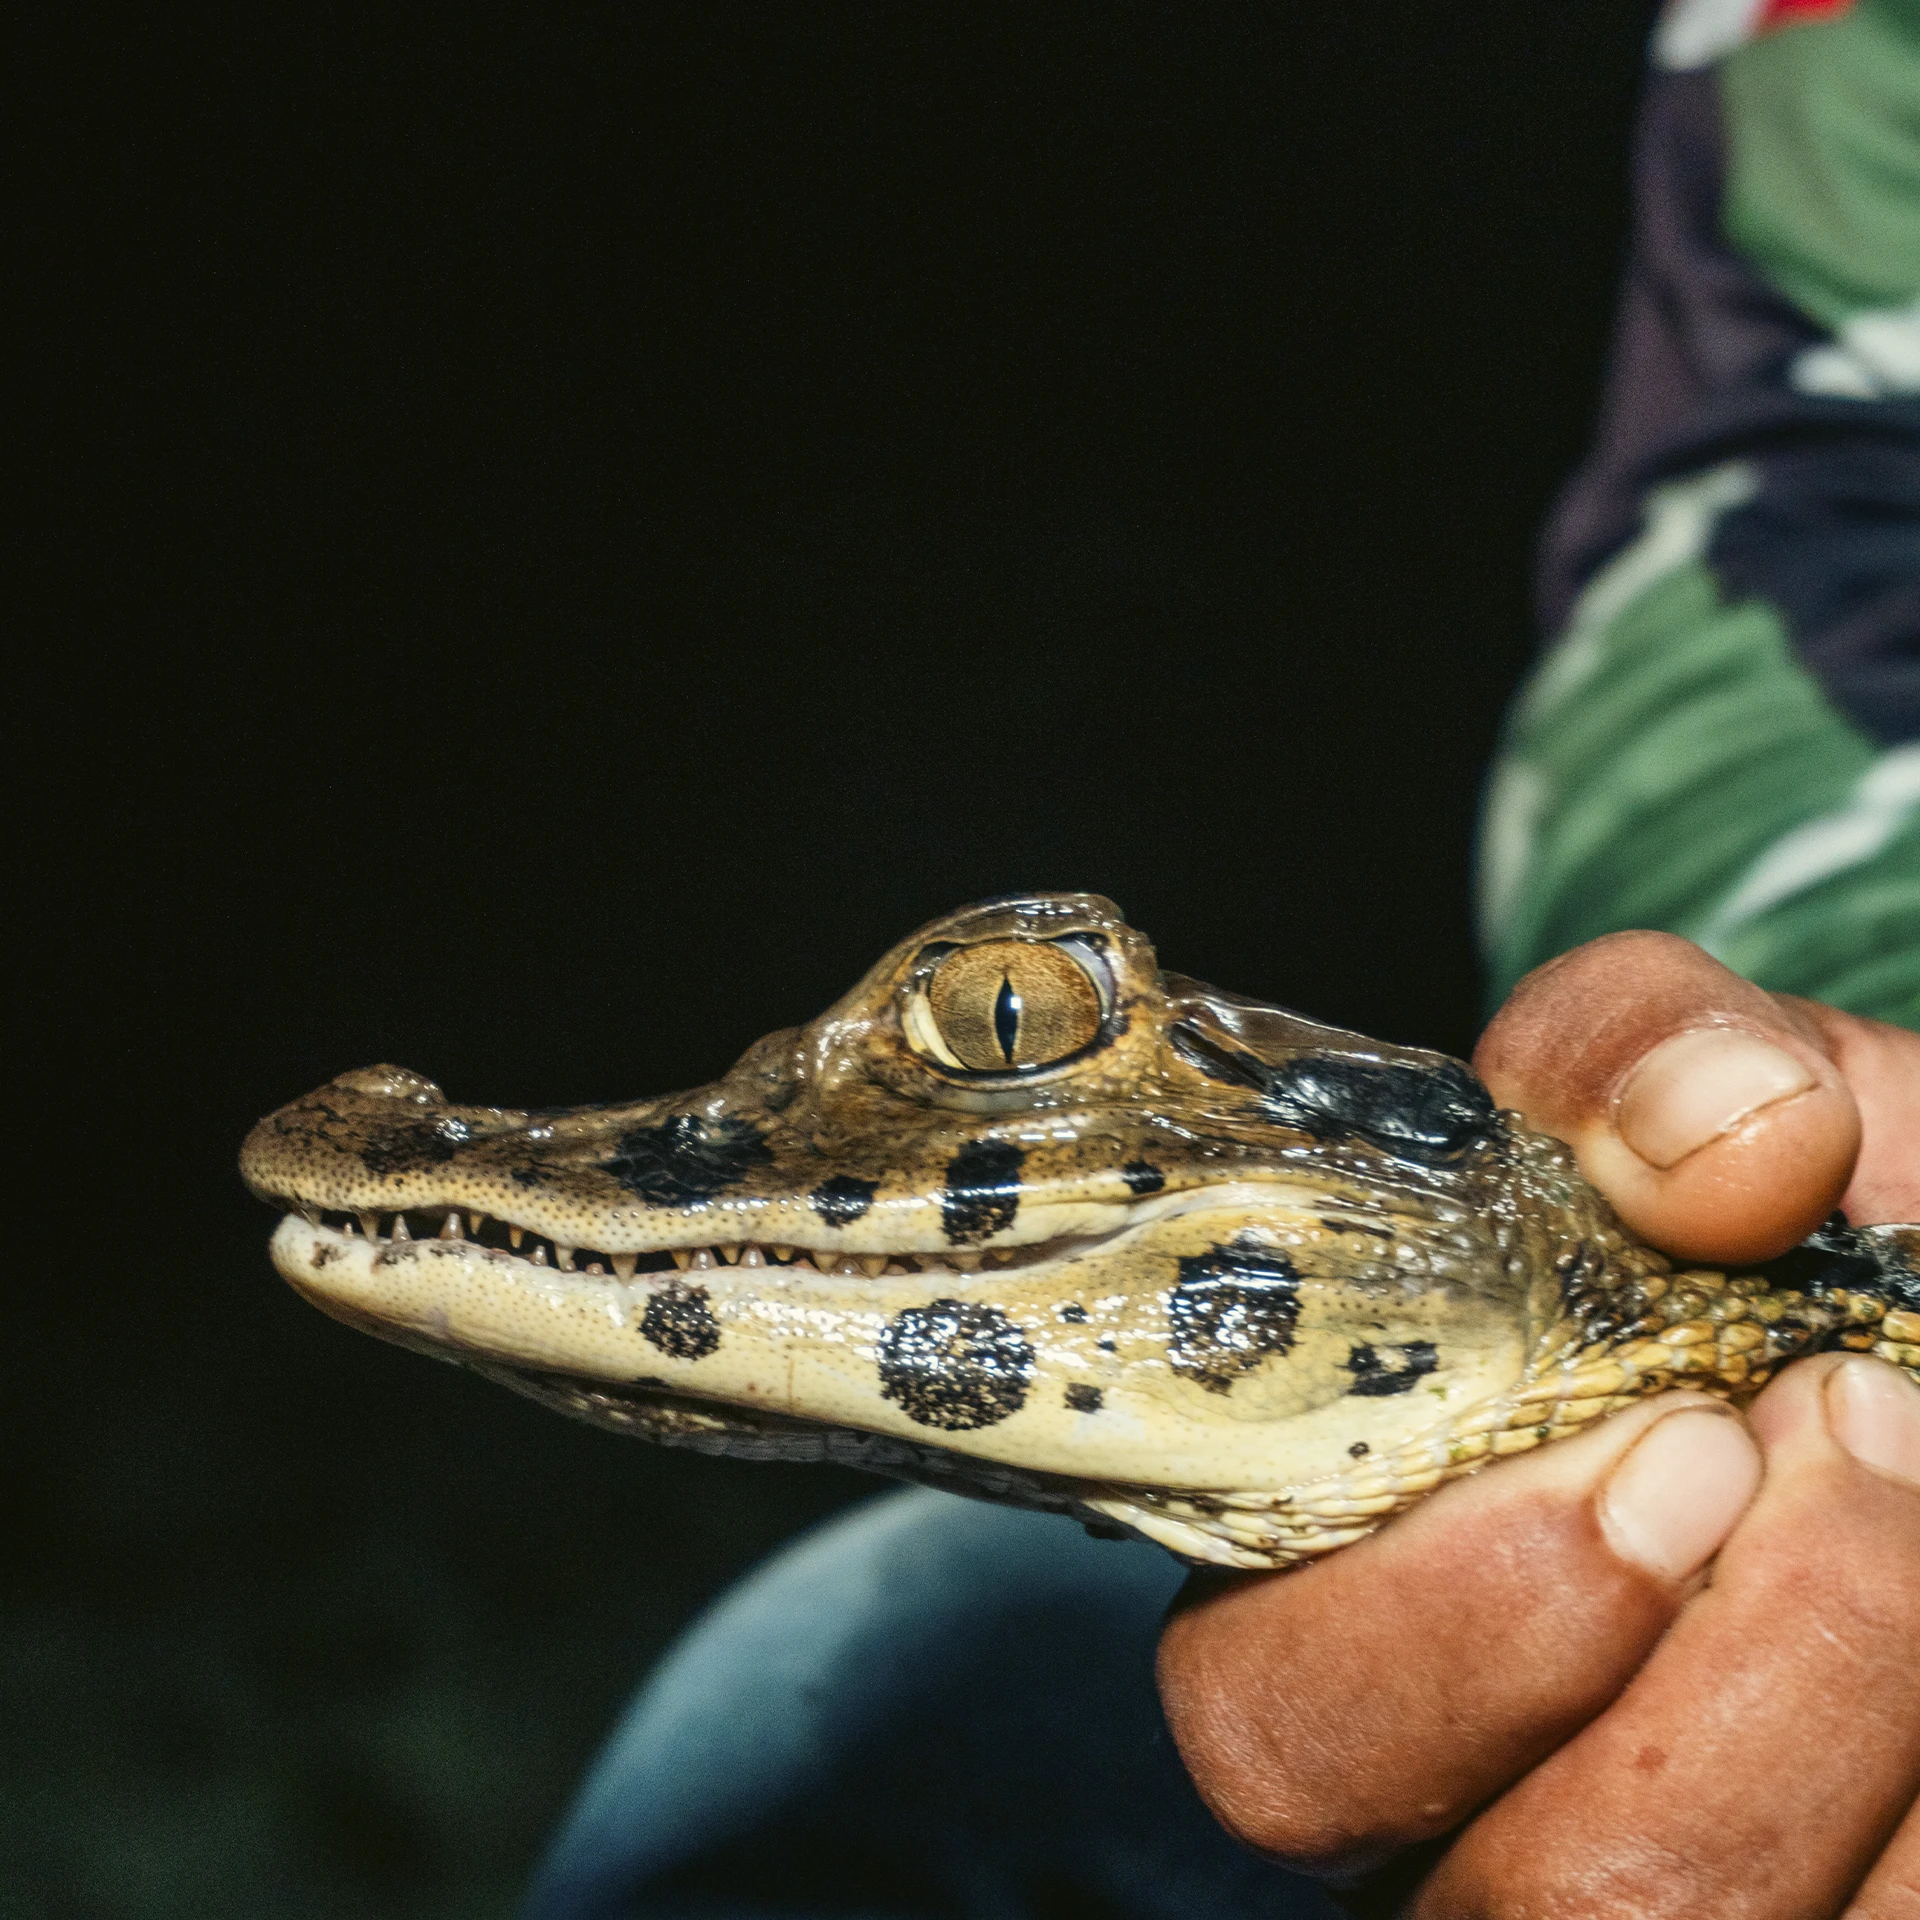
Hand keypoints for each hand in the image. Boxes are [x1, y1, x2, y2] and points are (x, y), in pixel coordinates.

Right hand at [1158, 931, 1919, 1916]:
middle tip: (1853, 1447)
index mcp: (1356, 1602)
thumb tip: (1724, 1141)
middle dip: (1729, 1699)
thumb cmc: (1805, 1216)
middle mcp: (1478, 1801)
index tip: (1682, 1445)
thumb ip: (1640, 1040)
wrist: (1917, 1291)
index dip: (1453, 1627)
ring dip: (1871, 1709)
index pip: (1273, 1719)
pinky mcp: (1826, 1918)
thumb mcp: (1715, 1089)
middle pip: (1528, 1908)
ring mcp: (1659, 1889)